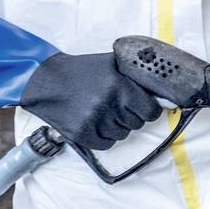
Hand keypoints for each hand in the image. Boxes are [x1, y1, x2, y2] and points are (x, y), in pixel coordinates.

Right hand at [19, 51, 163, 149]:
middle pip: (137, 124)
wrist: (47, 80)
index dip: (148, 110)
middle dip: (131, 116)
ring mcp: (95, 121)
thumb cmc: (82, 70)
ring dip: (117, 126)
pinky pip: (106, 144)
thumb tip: (162, 87)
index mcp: (120, 86)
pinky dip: (104, 137)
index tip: (143, 108)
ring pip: (122, 135)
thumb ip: (135, 74)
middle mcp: (109, 105)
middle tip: (117, 106)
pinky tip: (95, 123)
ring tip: (103, 112)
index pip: (151, 111)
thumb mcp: (111, 63)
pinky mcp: (82, 134)